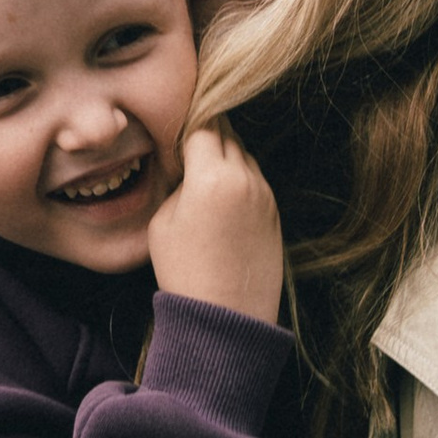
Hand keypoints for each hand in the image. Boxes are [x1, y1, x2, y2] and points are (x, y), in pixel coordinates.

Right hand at [148, 122, 284, 325]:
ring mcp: (264, 194)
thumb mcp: (163, 221)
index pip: (203, 124)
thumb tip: (189, 168)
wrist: (226, 316)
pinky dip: (239, 177)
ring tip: (204, 170)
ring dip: (226, 153)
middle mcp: (244, 178)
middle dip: (208, 131)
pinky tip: (222, 196)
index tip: (176, 124)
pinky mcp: (275, 212)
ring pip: (244, 154)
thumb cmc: (184, 271)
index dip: (187, 120)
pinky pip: (255, 179)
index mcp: (211, 176)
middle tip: (188, 140)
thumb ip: (178, 183)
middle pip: (228, 132)